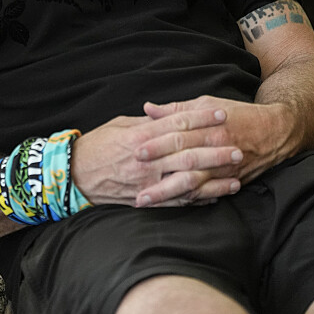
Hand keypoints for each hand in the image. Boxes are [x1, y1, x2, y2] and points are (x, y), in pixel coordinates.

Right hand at [71, 107, 242, 208]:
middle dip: (215, 149)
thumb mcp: (120, 124)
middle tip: (238, 145)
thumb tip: (166, 114)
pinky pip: (177, 200)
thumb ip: (146, 122)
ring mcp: (148, 182)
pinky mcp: (147, 200)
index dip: (201, 118)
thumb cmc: (97, 145)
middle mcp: (147, 159)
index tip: (222, 113)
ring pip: (187, 179)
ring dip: (214, 177)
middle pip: (188, 152)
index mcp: (141, 134)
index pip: (177, 123)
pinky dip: (199, 198)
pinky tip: (218, 195)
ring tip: (235, 173)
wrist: (75, 175)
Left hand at [137, 96, 295, 205]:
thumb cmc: (237, 114)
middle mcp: (216, 149)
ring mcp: (224, 168)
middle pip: (183, 163)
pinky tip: (170, 207)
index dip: (157, 144)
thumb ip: (176, 109)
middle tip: (135, 183)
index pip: (178, 136)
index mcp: (209, 127)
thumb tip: (148, 109)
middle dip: (158, 175)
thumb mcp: (207, 104)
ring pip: (193, 184)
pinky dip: (189, 201)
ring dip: (167, 194)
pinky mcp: (231, 181)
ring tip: (144, 201)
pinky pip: (207, 195)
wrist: (275, 131)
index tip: (136, 151)